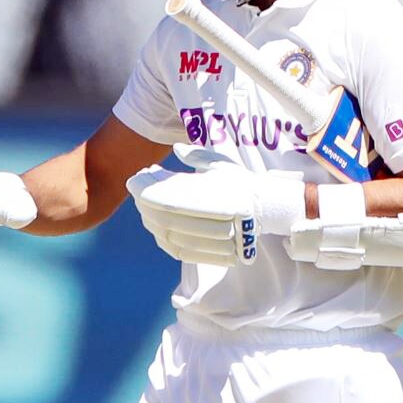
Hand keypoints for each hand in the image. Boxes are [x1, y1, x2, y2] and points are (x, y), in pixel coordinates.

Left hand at [126, 144, 304, 265]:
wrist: (268, 209)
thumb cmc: (240, 182)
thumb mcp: (222, 165)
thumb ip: (198, 157)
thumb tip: (177, 149)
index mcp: (223, 196)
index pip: (173, 199)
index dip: (149, 191)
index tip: (134, 180)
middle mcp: (224, 220)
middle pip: (169, 219)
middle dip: (146, 204)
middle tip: (136, 191)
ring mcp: (222, 240)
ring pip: (172, 236)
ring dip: (151, 222)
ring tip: (143, 206)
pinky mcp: (218, 254)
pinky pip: (182, 252)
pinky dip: (164, 240)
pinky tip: (155, 228)